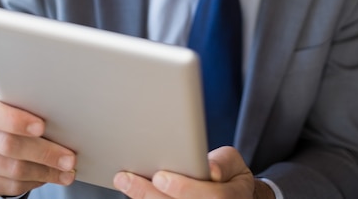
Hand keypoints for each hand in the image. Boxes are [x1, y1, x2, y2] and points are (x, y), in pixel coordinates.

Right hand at [0, 90, 75, 197]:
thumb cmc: (9, 111)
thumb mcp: (12, 101)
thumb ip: (28, 104)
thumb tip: (60, 110)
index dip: (18, 122)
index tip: (41, 126)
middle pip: (10, 147)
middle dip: (44, 153)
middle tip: (69, 159)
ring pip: (13, 171)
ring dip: (45, 172)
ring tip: (67, 172)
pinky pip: (11, 186)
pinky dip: (34, 181)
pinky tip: (50, 175)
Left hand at [114, 146, 274, 198]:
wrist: (233, 197)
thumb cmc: (229, 176)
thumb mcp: (234, 164)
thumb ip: (223, 163)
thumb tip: (211, 170)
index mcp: (232, 198)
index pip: (211, 197)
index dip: (184, 189)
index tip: (160, 177)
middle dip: (152, 195)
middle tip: (130, 179)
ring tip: (124, 181)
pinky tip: (133, 192)